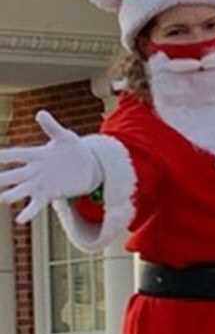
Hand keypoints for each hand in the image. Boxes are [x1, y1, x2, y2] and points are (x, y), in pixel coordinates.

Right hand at [0, 111, 101, 226]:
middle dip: (3, 177)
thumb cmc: (73, 148)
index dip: (4, 156)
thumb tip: (40, 113)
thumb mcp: (65, 137)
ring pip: (23, 190)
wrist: (88, 166)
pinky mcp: (50, 194)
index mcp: (36, 154)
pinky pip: (37, 204)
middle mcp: (35, 170)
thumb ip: (52, 127)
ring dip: (13, 195)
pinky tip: (20, 220)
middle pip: (15, 174)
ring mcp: (41, 183)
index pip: (17, 154)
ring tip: (3, 199)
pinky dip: (29, 212)